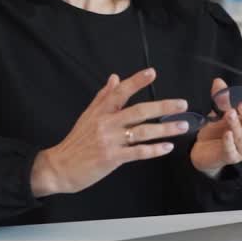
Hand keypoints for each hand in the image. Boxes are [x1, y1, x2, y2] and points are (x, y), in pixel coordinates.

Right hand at [31, 68, 191, 196]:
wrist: (59, 167)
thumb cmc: (75, 142)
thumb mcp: (87, 116)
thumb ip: (103, 97)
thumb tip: (115, 77)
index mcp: (100, 111)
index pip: (120, 92)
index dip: (136, 81)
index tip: (152, 73)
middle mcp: (106, 123)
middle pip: (138, 111)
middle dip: (162, 107)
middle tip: (181, 104)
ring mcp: (109, 141)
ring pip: (142, 132)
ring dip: (165, 129)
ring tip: (182, 126)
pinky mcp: (111, 158)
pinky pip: (137, 152)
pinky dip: (154, 150)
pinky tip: (167, 147)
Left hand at [190, 78, 241, 177]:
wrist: (204, 148)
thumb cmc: (219, 130)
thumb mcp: (220, 110)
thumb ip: (222, 98)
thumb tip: (219, 83)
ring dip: (237, 126)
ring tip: (230, 114)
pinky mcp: (231, 158)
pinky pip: (231, 151)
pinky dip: (229, 142)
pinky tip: (227, 133)